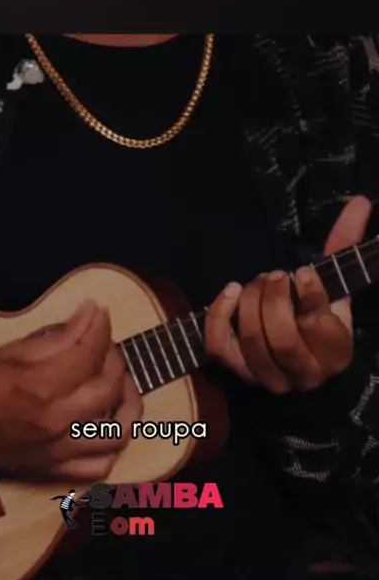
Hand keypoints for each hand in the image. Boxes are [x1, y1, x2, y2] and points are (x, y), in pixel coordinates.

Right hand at [0, 301, 142, 479]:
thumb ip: (59, 337)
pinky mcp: (54, 468)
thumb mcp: (11, 351)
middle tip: (105, 346)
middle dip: (115, 359)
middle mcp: (55, 421)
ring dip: (128, 403)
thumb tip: (92, 315)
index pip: (89, 354)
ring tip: (120, 384)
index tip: (101, 314)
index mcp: (40, 387)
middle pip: (108, 388)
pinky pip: (99, 467)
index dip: (101, 328)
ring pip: (118, 432)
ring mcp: (58, 449)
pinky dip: (113, 448)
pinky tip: (108, 425)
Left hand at [205, 196, 371, 392]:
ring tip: (256, 282)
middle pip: (282, 340)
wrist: (295, 344)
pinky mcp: (238, 372)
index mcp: (336, 353)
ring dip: (250, 304)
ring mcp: (269, 378)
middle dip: (274, 300)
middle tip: (274, 275)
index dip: (309, 295)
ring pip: (252, 343)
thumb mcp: (336, 281)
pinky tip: (231, 290)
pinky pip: (220, 346)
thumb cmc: (319, 308)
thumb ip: (345, 244)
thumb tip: (359, 202)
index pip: (320, 328)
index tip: (302, 271)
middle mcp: (304, 375)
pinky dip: (219, 315)